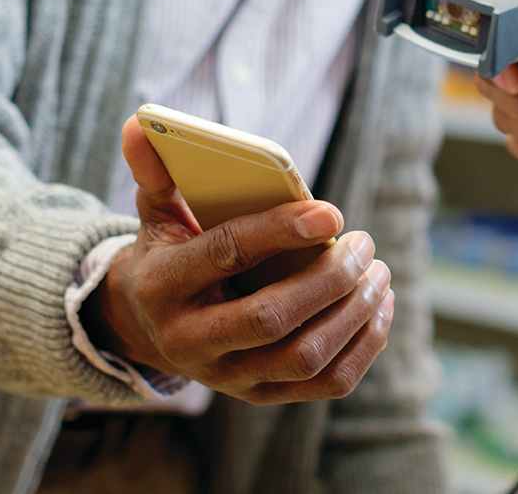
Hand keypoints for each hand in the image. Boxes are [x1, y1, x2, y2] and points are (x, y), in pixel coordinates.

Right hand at [87, 117, 396, 403]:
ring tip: (378, 272)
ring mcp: (227, 377)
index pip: (226, 256)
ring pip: (303, 356)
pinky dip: (362, 346)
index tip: (332, 211)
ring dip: (353, 313)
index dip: (280, 231)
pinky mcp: (259, 396)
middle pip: (271, 318)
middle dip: (329, 279)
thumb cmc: (169, 253)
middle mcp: (190, 342)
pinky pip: (323, 383)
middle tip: (363, 243)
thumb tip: (138, 122)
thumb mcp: (155, 213)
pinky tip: (379, 307)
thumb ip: (153, 170)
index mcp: (163, 286)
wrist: (149, 326)